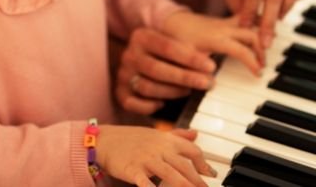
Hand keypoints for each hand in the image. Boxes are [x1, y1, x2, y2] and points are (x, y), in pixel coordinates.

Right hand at [97, 125, 214, 186]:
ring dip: (184, 186)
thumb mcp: (155, 134)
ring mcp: (146, 159)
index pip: (192, 150)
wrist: (104, 140)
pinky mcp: (133, 170)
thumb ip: (177, 135)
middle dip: (198, 180)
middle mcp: (159, 148)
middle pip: (184, 166)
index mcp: (166, 139)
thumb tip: (195, 134)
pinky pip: (145, 182)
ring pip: (171, 175)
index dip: (204, 163)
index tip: (211, 174)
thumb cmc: (130, 138)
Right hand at [115, 28, 217, 114]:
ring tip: (190, 91)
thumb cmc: (164, 53)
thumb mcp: (173, 42)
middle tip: (207, 83)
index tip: (211, 67)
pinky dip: (149, 106)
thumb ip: (189, 48)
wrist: (140, 58)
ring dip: (172, 92)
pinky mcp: (119, 92)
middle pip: (157, 69)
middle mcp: (129, 54)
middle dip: (185, 77)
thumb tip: (215, 58)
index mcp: (141, 36)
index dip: (191, 58)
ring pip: (147, 87)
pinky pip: (132, 104)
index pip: (168, 47)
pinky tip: (163, 104)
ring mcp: (123, 74)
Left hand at [161, 11, 262, 74]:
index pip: (241, 49)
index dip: (252, 62)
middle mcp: (224, 28)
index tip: (258, 74)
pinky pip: (247, 21)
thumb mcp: (184, 57)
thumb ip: (197, 70)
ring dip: (262, 37)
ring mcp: (226, 23)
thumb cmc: (177, 40)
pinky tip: (262, 37)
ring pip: (252, 24)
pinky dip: (257, 27)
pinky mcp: (226, 21)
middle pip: (252, 35)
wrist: (172, 21)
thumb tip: (212, 83)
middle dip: (261, 51)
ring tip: (265, 53)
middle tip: (263, 65)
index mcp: (216, 38)